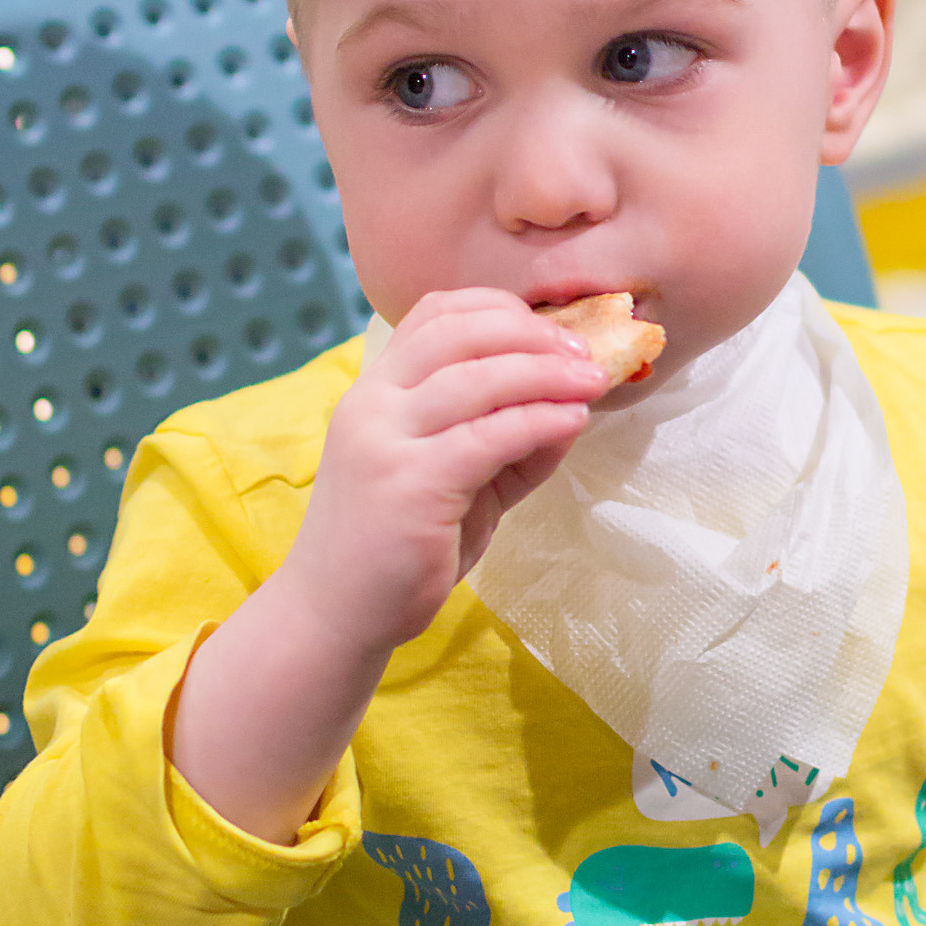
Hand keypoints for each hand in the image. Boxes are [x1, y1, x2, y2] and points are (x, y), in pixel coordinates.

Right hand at [279, 287, 607, 660]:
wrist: (335, 615)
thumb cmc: (395, 547)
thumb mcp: (456, 479)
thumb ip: (506, 441)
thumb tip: (572, 404)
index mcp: (377, 392)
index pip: (433, 314)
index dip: (498, 310)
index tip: (551, 331)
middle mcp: (373, 404)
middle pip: (458, 332)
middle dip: (531, 335)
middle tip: (583, 353)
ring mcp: (385, 441)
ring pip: (477, 378)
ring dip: (546, 372)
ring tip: (591, 382)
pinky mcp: (410, 484)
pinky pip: (488, 436)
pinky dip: (539, 420)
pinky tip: (573, 421)